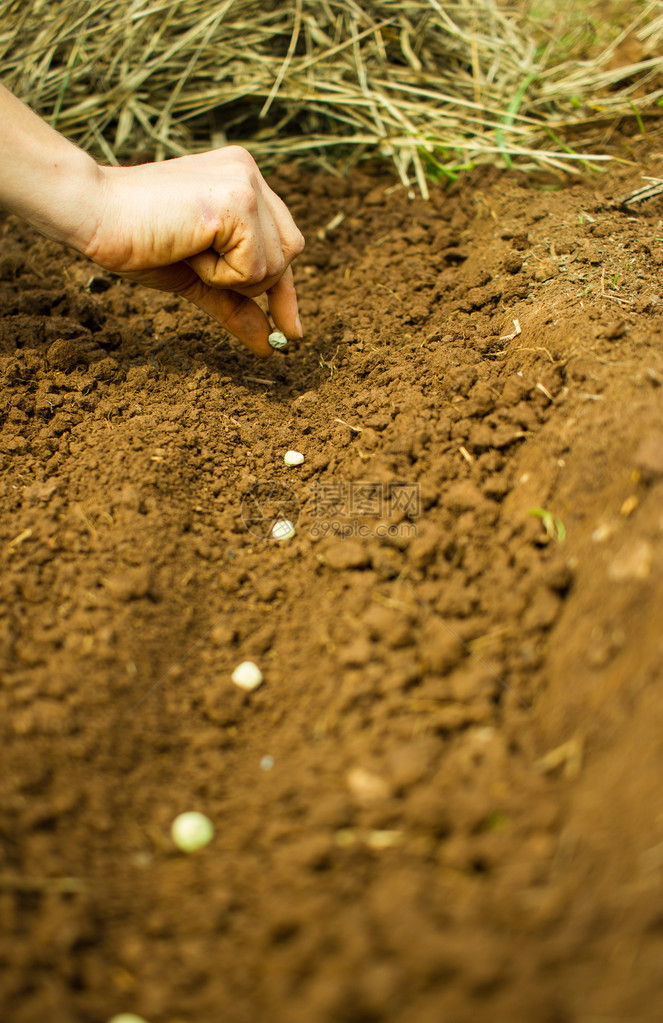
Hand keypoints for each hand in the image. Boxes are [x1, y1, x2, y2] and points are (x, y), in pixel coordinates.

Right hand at [85, 147, 304, 357]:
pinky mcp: (240, 202)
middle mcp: (250, 173)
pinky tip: (189, 247)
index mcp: (241, 179)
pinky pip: (255, 269)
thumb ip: (236, 305)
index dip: (284, 291)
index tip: (290, 331)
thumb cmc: (137, 241)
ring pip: (276, 266)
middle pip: (289, 255)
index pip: (282, 243)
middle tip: (198, 261)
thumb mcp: (198, 279)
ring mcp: (247, 183)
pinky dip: (221, 275)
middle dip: (251, 280)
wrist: (94, 214)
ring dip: (230, 278)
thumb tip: (270, 346)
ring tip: (189, 248)